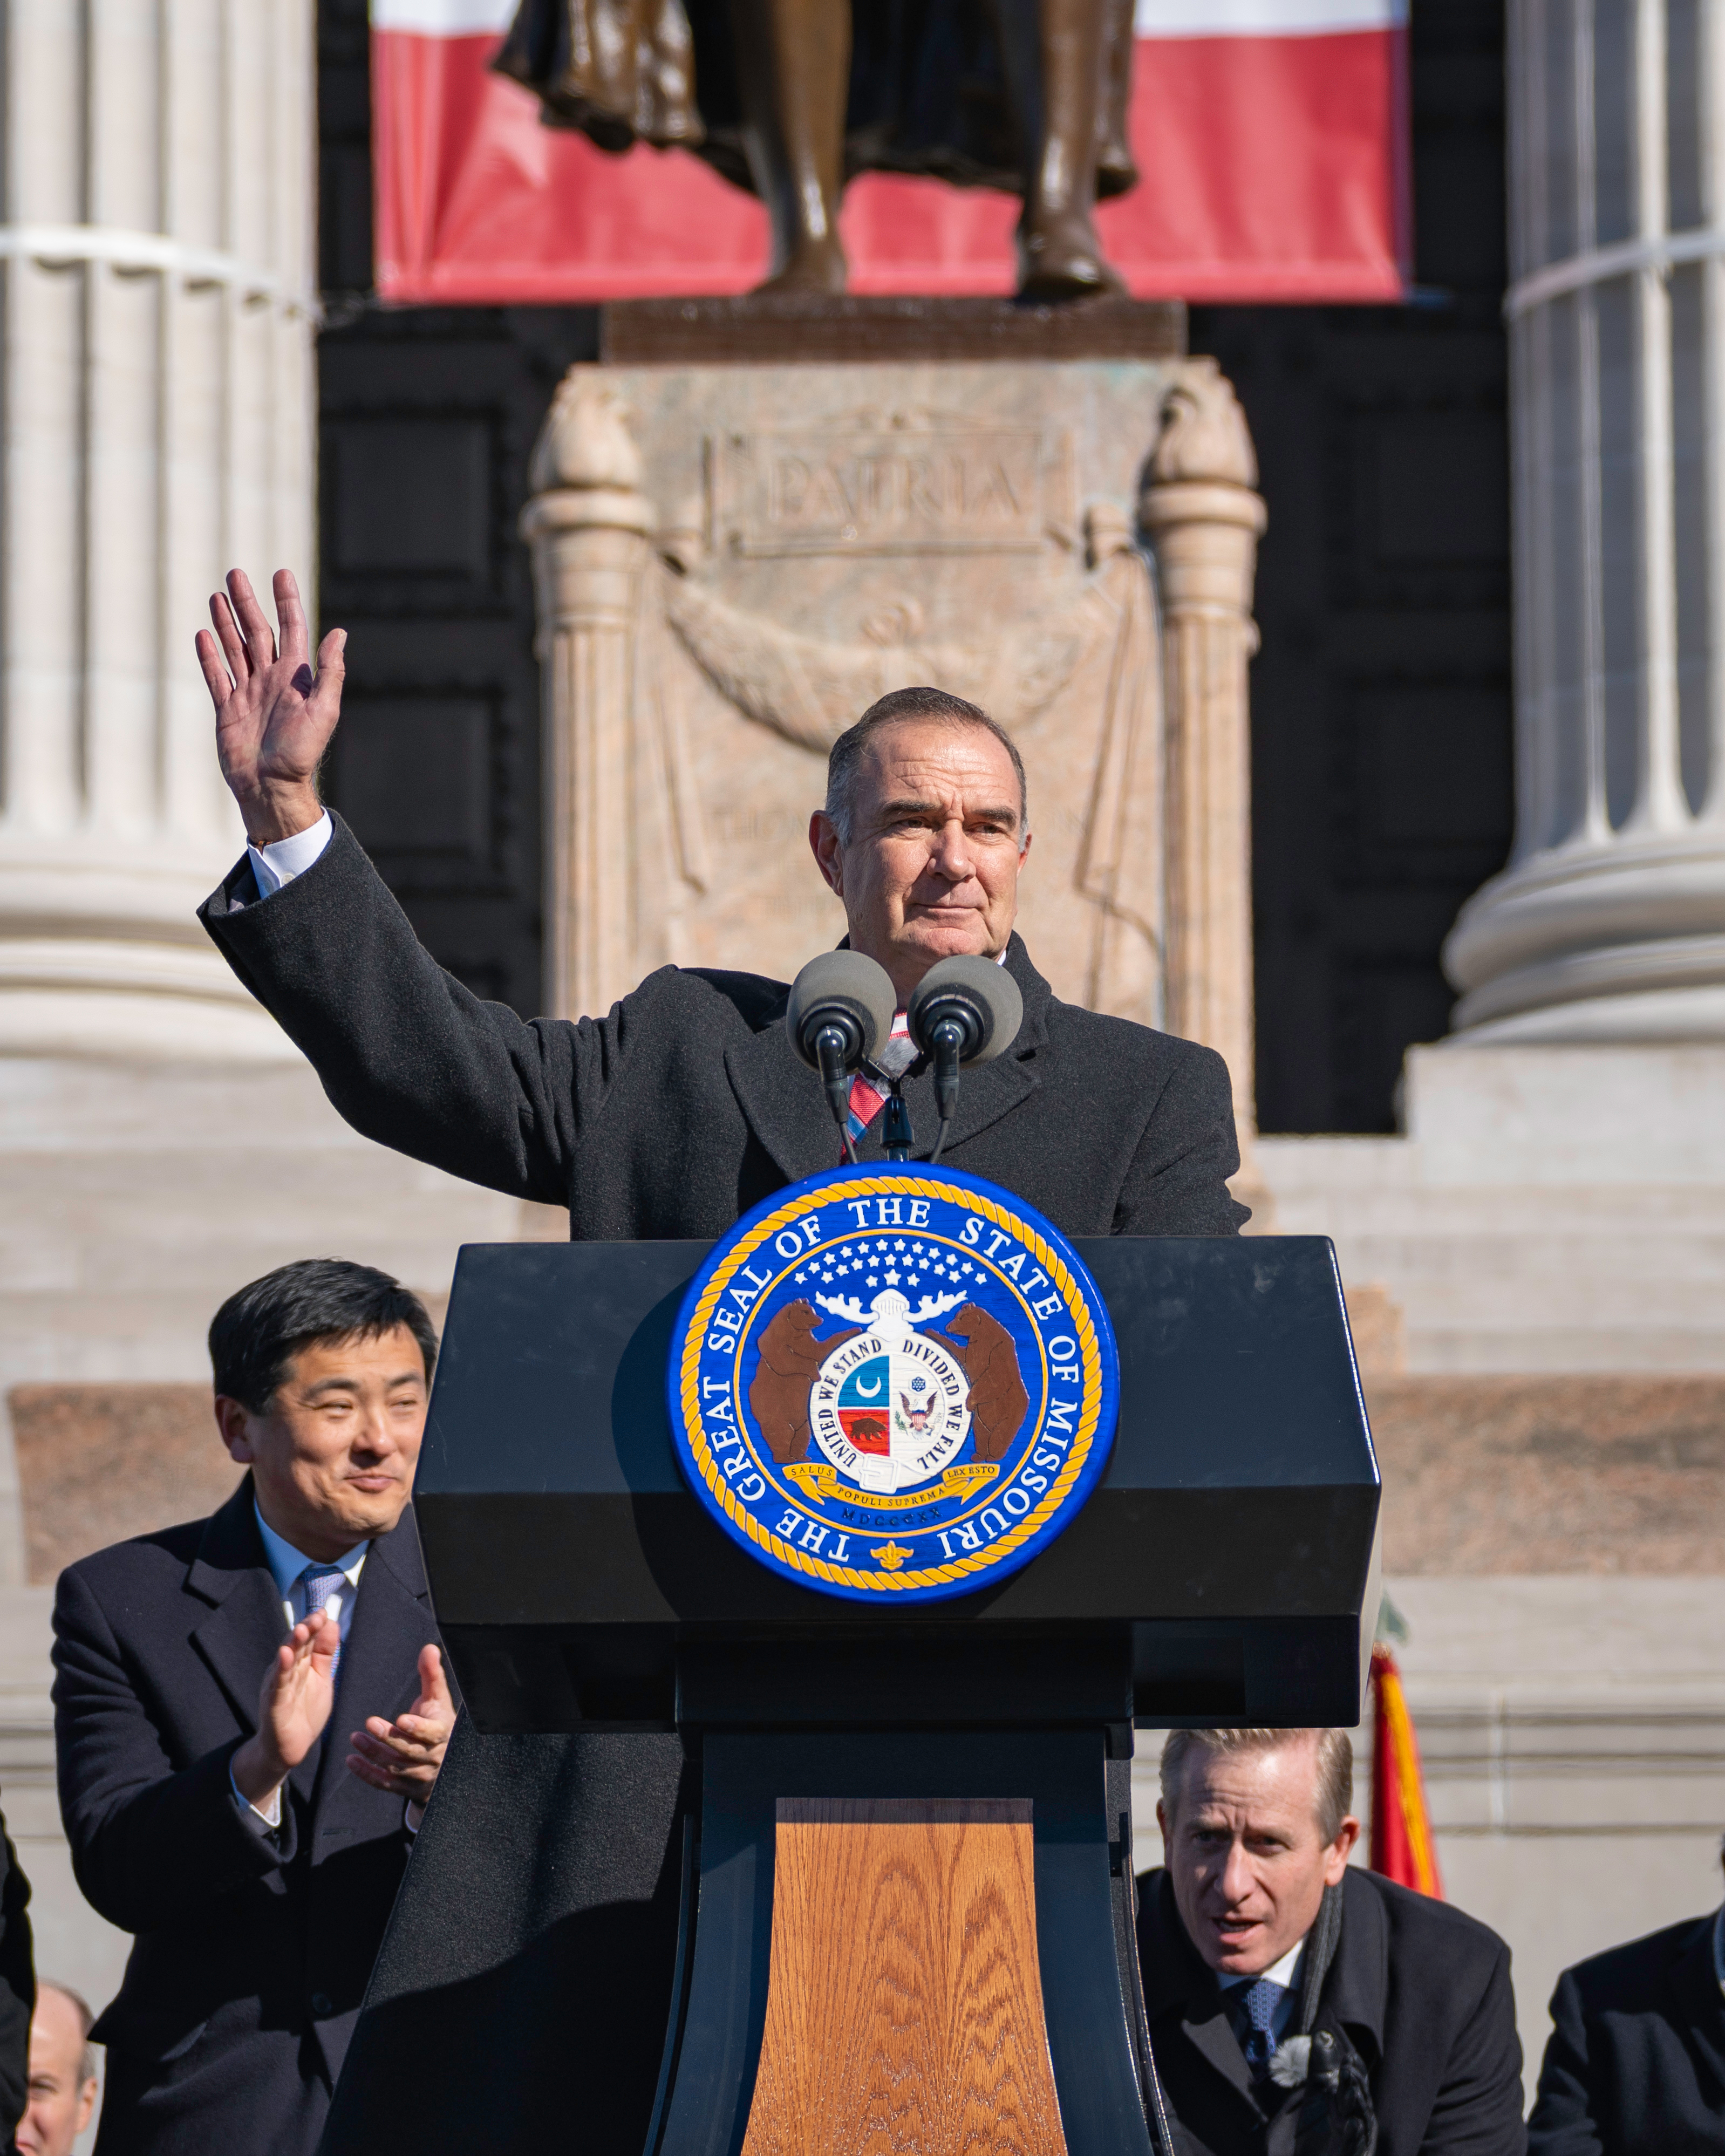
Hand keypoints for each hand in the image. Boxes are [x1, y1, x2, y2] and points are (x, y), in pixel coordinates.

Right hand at [196, 566, 345, 845]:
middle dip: (247, 603)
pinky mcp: (227, 710)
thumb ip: (330, 672)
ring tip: (218, 594)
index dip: (286, 601)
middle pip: (257, 632)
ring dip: (226, 623)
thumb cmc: (301, 753)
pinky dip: (209, 656)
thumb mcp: (323, 710)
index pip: (291, 629)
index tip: (281, 573)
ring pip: (235, 649)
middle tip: (236, 573)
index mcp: (296, 678)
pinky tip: (202, 634)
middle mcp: (271, 680)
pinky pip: (216, 677)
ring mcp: (248, 693)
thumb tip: (340, 633)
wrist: (271, 787)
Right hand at [231, 1607, 339, 1808]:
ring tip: (301, 1629)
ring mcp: (278, 1687)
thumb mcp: (321, 1678)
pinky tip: (284, 1656)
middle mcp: (286, 1671)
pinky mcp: (274, 1704)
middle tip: (316, 1617)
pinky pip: (278, 1685)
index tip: (323, 1612)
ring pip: (285, 1662)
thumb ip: (325, 1653)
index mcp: (299, 1664)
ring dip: (292, 1645)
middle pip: (295, 1647)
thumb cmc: (305, 1711)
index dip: (314, 1626)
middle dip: (305, 1630)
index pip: (306, 1640)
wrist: (290, 1748)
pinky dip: (281, 1670)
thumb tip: (331, 1622)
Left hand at [346, 1645, 454, 1817]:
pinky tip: (352, 1760)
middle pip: (409, 1750)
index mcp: (442, 1733)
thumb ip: (432, 1674)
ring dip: (374, 1753)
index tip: (401, 1719)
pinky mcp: (405, 1788)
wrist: (448, 1763)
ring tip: (355, 1738)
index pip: (431, 1733)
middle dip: (389, 1738)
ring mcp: (418, 1775)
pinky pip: (385, 1783)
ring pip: (395, 1767)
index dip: (417, 1728)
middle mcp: (432, 1757)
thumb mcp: (438, 1699)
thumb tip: (429, 1648)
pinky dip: (367, 1773)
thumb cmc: (439, 1721)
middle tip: (369, 1724)